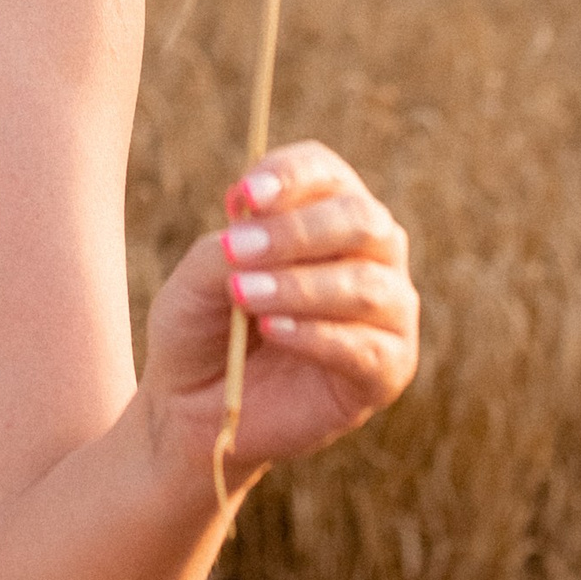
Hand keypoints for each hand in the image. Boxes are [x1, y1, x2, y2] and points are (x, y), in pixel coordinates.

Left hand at [139, 139, 417, 488]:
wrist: (192, 406)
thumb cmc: (202, 326)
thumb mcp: (200, 277)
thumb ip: (233, 247)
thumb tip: (257, 224)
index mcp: (326, 212)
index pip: (326, 173)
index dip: (290, 176)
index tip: (243, 196)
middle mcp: (370, 253)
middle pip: (360, 219)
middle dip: (296, 231)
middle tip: (236, 249)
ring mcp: (387, 312)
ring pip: (366, 285)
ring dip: (299, 286)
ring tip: (243, 294)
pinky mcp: (388, 370)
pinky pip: (366, 346)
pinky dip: (316, 335)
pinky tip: (272, 331)